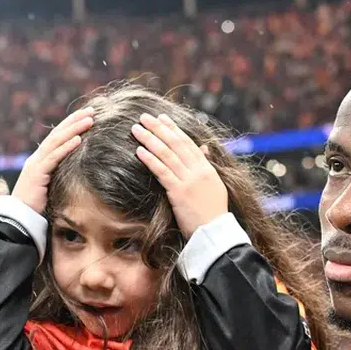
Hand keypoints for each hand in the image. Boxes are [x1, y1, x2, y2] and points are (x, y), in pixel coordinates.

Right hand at [11, 106, 93, 213]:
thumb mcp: (52, 188)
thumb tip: (80, 174)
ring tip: (89, 120)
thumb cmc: (37, 207)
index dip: (72, 124)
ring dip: (74, 129)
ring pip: (57, 141)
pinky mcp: (37, 173)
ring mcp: (36, 164)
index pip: (58, 137)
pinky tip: (78, 139)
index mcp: (41, 160)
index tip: (87, 116)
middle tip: (92, 111)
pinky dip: (66, 147)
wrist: (19, 219)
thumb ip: (61, 178)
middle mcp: (37, 158)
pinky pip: (54, 157)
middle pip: (58, 133)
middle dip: (75, 120)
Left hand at [132, 112, 228, 237]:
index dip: (174, 128)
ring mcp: (189, 181)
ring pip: (167, 154)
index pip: (188, 142)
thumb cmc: (212, 212)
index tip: (162, 117)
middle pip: (175, 144)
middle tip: (144, 116)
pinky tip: (139, 151)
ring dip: (150, 139)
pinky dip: (150, 159)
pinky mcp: (179, 192)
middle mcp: (199, 171)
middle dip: (158, 128)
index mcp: (207, 168)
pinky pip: (162, 172)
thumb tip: (203, 148)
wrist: (215, 232)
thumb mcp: (214, 185)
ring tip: (136, 129)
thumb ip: (206, 166)